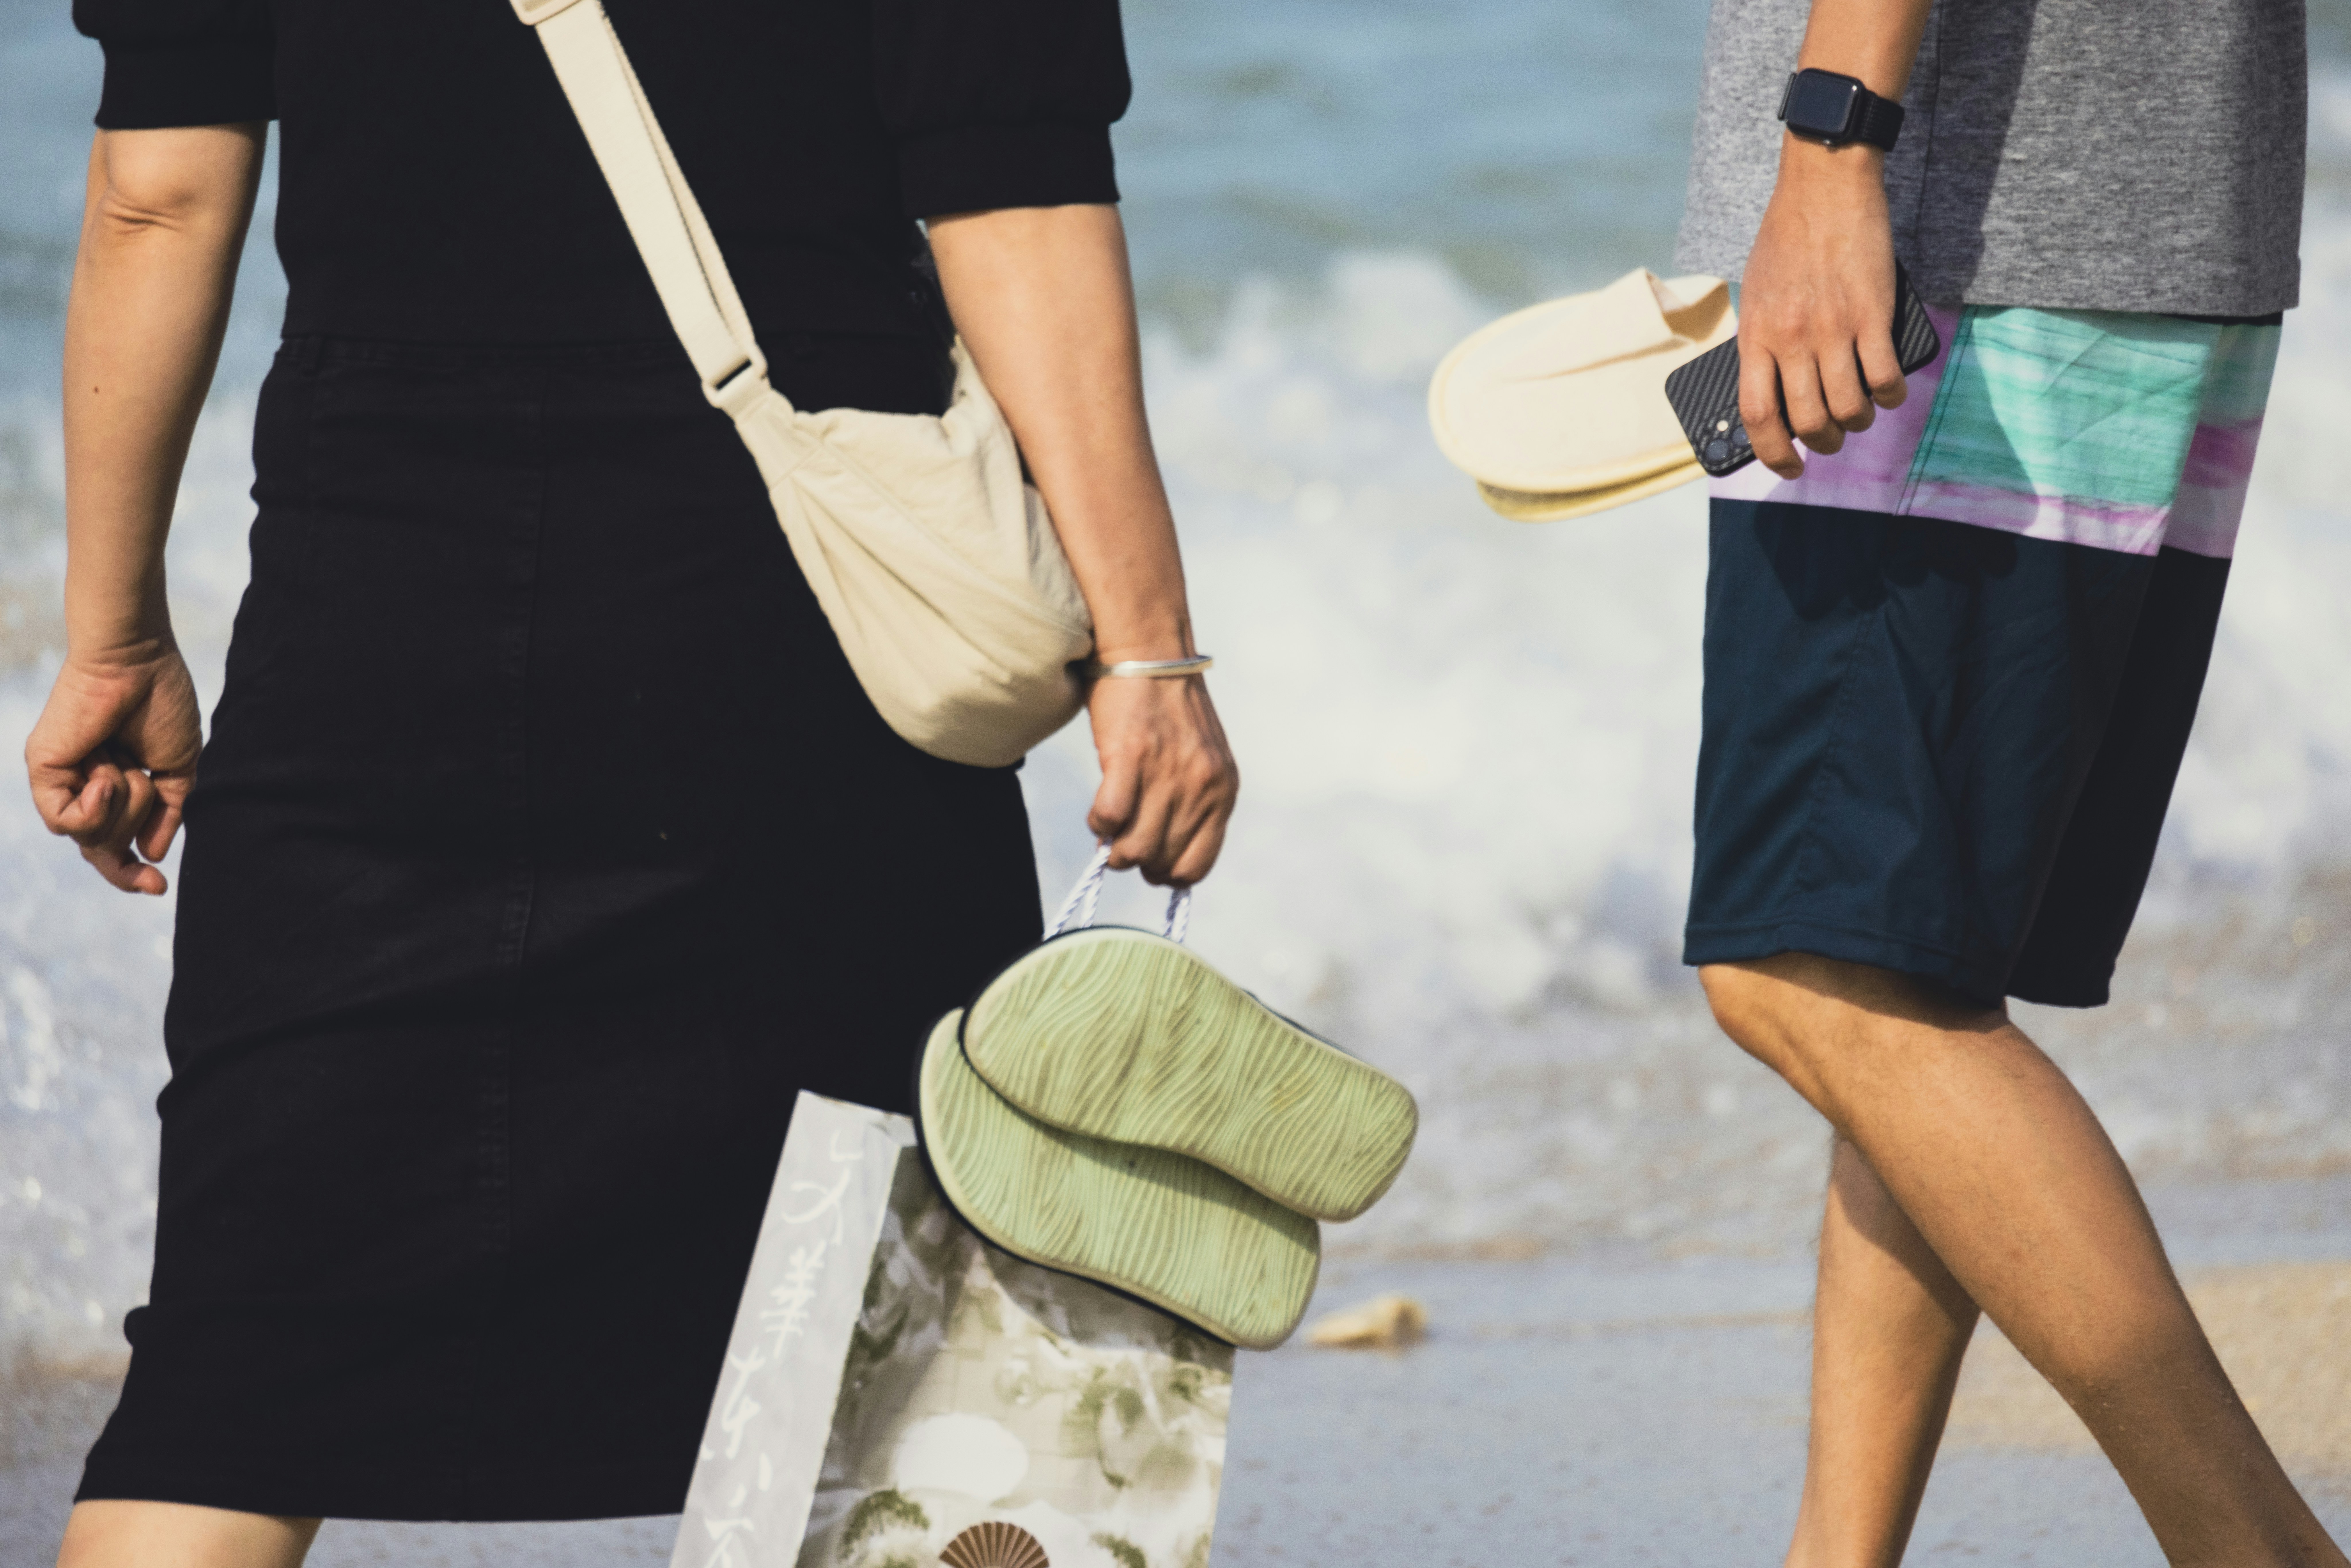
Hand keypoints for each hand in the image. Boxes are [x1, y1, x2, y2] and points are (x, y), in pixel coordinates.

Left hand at [26, 643, 202, 893]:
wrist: (138, 662)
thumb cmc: (161, 703)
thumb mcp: (176, 772)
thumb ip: (165, 815)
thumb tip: (150, 855)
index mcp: (114, 789)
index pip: (112, 847)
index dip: (130, 874)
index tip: (157, 887)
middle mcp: (82, 789)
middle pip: (103, 848)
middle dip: (131, 826)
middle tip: (142, 780)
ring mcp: (61, 782)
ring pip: (90, 837)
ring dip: (123, 804)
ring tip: (124, 760)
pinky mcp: (44, 771)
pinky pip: (66, 821)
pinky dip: (94, 807)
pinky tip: (105, 774)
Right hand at [1084, 673, 1237, 886]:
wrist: (1150, 654)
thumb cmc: (1169, 711)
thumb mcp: (1202, 760)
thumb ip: (1192, 802)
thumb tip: (1157, 850)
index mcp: (1221, 792)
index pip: (1197, 864)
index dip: (1169, 874)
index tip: (1151, 864)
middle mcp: (1200, 788)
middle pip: (1163, 862)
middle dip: (1138, 862)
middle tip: (1123, 844)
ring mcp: (1167, 774)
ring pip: (1135, 848)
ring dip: (1115, 850)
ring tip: (1109, 831)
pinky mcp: (1131, 758)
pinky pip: (1109, 817)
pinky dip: (1099, 824)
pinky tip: (1099, 812)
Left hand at [1737, 138, 1908, 479]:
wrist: (1824, 185)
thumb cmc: (1787, 238)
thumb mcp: (1756, 293)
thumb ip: (1762, 340)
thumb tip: (1773, 388)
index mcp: (1756, 335)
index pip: (1758, 415)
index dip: (1772, 452)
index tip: (1788, 466)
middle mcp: (1792, 338)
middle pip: (1808, 420)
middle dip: (1823, 444)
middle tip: (1831, 442)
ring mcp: (1834, 328)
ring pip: (1848, 407)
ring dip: (1857, 423)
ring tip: (1860, 417)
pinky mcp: (1874, 313)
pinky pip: (1885, 376)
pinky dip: (1890, 395)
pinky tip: (1889, 394)